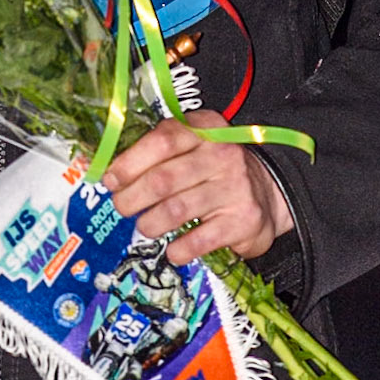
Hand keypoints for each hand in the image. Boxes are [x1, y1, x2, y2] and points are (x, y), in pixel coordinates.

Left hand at [102, 110, 291, 264]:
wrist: (269, 192)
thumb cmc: (214, 169)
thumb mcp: (194, 147)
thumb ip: (159, 152)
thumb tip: (111, 175)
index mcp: (205, 129)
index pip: (163, 139)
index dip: (130, 162)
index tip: (110, 181)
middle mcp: (222, 155)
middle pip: (163, 179)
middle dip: (132, 198)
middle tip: (122, 208)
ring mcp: (235, 187)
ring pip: (176, 210)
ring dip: (150, 224)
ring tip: (146, 227)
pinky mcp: (243, 220)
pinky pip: (199, 240)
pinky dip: (178, 249)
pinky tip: (173, 250)